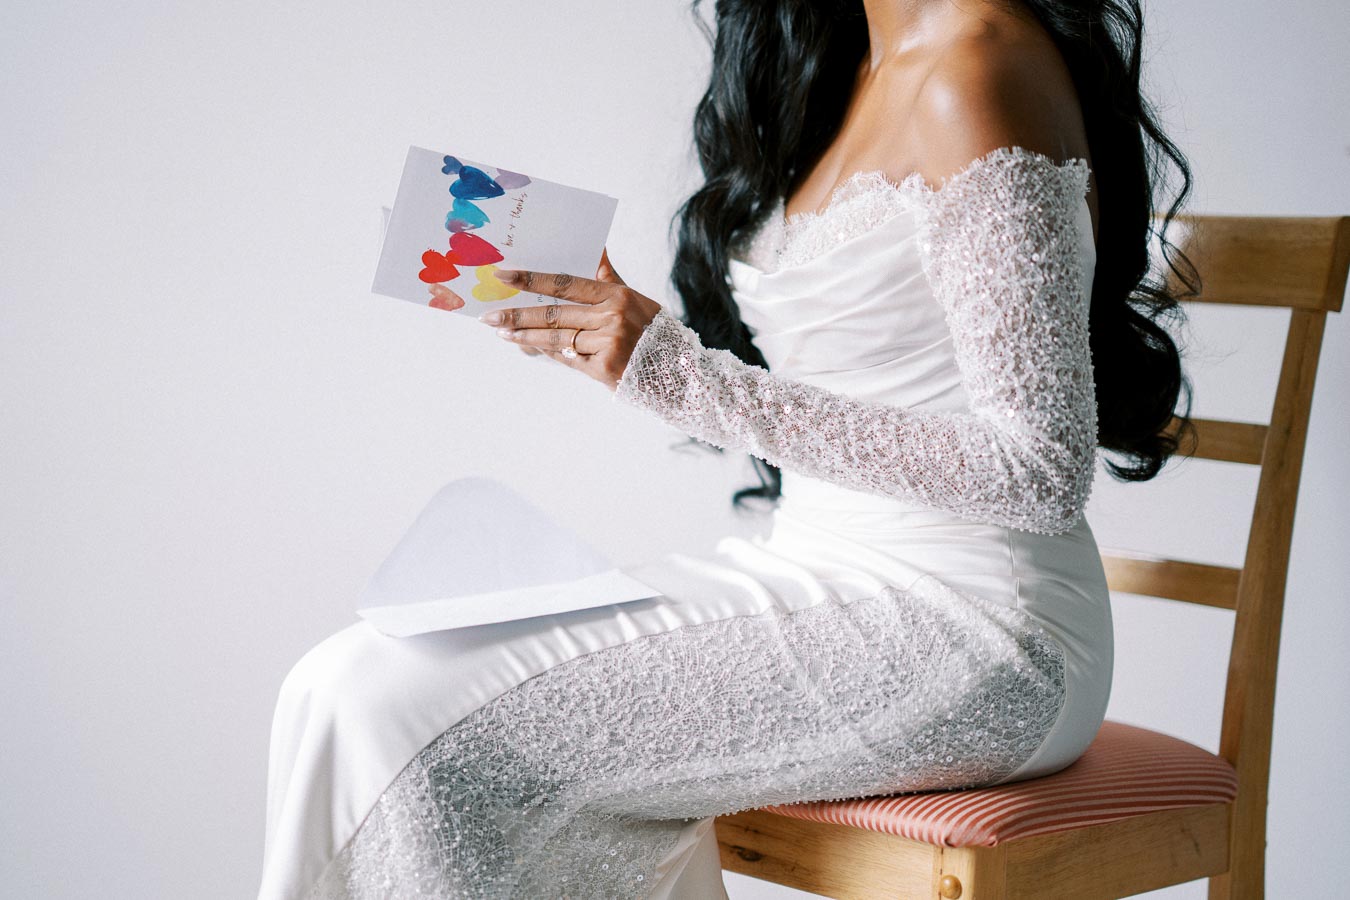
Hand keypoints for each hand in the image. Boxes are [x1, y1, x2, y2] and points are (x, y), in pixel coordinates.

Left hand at [477, 248, 662, 389]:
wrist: (675, 370)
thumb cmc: (650, 330)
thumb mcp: (634, 298)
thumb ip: (608, 276)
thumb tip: (596, 245)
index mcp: (617, 296)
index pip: (565, 283)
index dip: (532, 280)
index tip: (504, 276)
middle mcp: (612, 318)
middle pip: (554, 314)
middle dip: (517, 314)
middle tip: (490, 314)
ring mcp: (608, 344)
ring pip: (556, 338)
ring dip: (525, 335)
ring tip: (502, 331)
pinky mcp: (604, 369)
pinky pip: (567, 358)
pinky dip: (548, 351)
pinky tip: (528, 345)